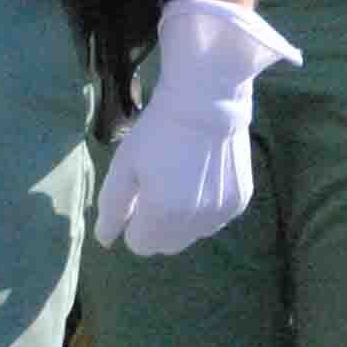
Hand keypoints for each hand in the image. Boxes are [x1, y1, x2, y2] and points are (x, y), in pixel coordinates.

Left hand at [95, 0, 299, 255]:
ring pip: (192, 234)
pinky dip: (206, 207)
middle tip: (157, 187)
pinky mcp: (240, 202)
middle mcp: (195, 224)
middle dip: (156, 225)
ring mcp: (221, 215)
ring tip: (182, 179)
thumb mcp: (125, 165)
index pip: (140, 245)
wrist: (209, 101)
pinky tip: (204, 176)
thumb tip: (105, 241)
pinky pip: (215, 220)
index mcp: (162, 216)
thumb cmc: (158, 130)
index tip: (138, 194)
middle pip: (167, 245)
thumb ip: (113, 207)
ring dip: (183, 219)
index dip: (134, 221)